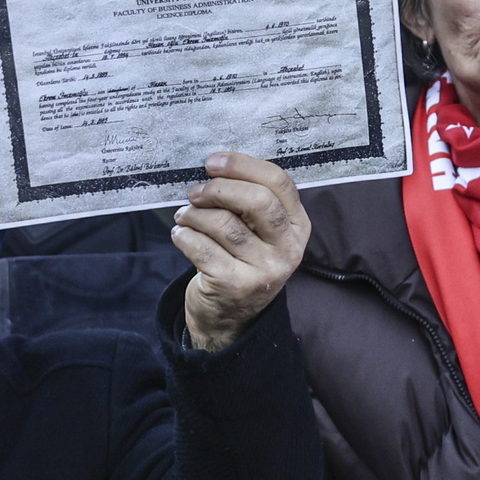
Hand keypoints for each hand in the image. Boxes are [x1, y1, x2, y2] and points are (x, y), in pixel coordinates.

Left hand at [175, 152, 309, 352]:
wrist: (230, 317)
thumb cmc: (240, 260)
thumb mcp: (259, 232)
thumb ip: (248, 201)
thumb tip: (217, 166)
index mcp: (297, 226)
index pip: (278, 182)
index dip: (243, 165)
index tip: (214, 162)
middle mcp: (288, 249)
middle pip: (257, 201)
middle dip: (219, 189)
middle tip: (196, 191)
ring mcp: (264, 270)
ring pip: (223, 223)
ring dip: (195, 214)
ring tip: (185, 216)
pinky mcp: (235, 285)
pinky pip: (201, 247)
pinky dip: (183, 235)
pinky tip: (181, 235)